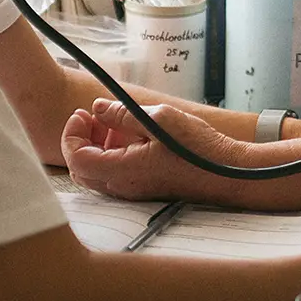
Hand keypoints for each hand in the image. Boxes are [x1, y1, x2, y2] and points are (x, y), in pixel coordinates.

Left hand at [62, 99, 234, 202]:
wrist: (229, 175)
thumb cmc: (199, 149)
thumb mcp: (159, 120)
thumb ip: (122, 114)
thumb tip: (97, 108)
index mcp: (123, 171)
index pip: (76, 158)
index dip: (71, 134)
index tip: (82, 114)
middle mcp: (123, 187)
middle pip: (80, 169)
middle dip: (80, 140)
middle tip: (92, 117)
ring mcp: (134, 192)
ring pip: (96, 174)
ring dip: (96, 147)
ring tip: (113, 123)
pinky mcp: (144, 190)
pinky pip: (114, 176)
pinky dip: (111, 156)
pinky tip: (130, 137)